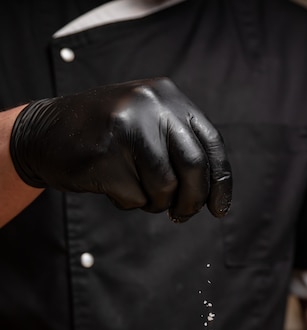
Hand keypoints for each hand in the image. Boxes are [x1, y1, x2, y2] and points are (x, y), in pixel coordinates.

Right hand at [9, 78, 231, 220]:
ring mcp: (127, 129)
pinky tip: (111, 186)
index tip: (220, 209)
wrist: (45, 133)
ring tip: (137, 192)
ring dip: (156, 204)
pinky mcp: (106, 156)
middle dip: (193, 201)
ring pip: (166, 188)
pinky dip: (128, 203)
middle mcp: (150, 106)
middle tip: (182, 216)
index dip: (220, 182)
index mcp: (166, 96)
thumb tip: (211, 194)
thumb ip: (177, 145)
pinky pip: (135, 198)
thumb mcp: (146, 122)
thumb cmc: (104, 136)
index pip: (210, 143)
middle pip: (194, 167)